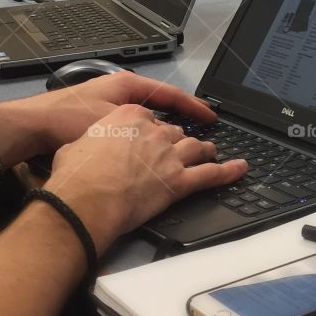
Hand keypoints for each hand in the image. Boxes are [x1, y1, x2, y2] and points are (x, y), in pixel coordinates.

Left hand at [15, 70, 222, 154]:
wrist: (32, 126)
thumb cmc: (68, 118)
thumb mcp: (112, 120)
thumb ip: (139, 128)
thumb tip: (164, 137)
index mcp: (127, 85)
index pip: (170, 94)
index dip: (194, 107)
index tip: (211, 117)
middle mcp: (121, 92)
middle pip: (161, 104)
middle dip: (182, 118)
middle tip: (202, 131)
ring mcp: (111, 106)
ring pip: (147, 119)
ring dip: (163, 130)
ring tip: (181, 144)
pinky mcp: (100, 122)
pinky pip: (133, 130)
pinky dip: (146, 139)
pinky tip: (150, 152)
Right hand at [46, 104, 246, 251]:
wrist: (86, 198)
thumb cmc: (75, 175)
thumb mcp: (75, 146)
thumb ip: (89, 142)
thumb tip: (83, 149)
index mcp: (129, 116)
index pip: (150, 119)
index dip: (152, 130)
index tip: (152, 136)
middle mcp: (154, 132)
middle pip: (175, 132)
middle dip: (178, 141)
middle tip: (179, 149)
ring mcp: (169, 155)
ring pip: (196, 147)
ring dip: (205, 149)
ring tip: (212, 150)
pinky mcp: (179, 181)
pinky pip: (210, 174)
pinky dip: (228, 171)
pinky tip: (240, 168)